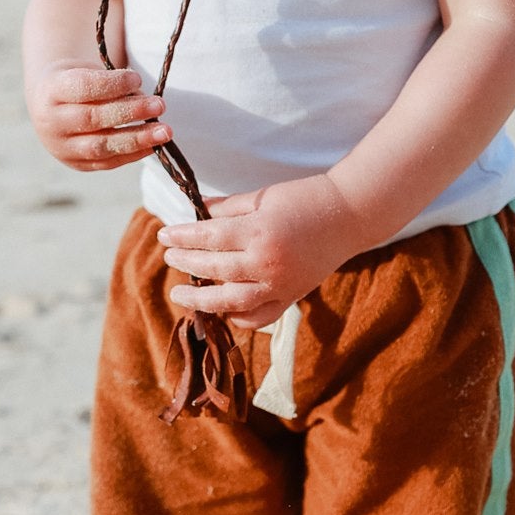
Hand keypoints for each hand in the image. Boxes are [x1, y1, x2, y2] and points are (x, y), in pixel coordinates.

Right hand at [27, 62, 171, 171]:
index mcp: (51, 90)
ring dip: (136, 139)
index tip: (138, 79)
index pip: (83, 87)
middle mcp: (51, 122)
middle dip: (130, 112)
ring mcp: (62, 147)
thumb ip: (111, 83)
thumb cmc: (76, 84)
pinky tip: (152, 145)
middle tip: (159, 105)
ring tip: (164, 132)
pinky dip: (132, 154)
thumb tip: (144, 100)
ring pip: (100, 146)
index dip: (113, 84)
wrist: (49, 109)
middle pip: (93, 118)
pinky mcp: (76, 164)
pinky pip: (107, 162)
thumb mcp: (86, 71)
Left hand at [157, 173, 363, 327]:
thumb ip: (227, 208)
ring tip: (179, 294)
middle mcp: (267, 263)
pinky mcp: (291, 297)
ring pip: (231, 302)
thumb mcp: (262, 196)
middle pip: (214, 270)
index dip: (182, 237)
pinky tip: (221, 310)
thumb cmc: (305, 199)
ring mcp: (280, 284)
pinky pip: (259, 318)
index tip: (164, 235)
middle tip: (169, 259)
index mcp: (259, 232)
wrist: (349, 216)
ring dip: (201, 301)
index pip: (209, 238)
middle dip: (186, 264)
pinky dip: (238, 318)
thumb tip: (196, 213)